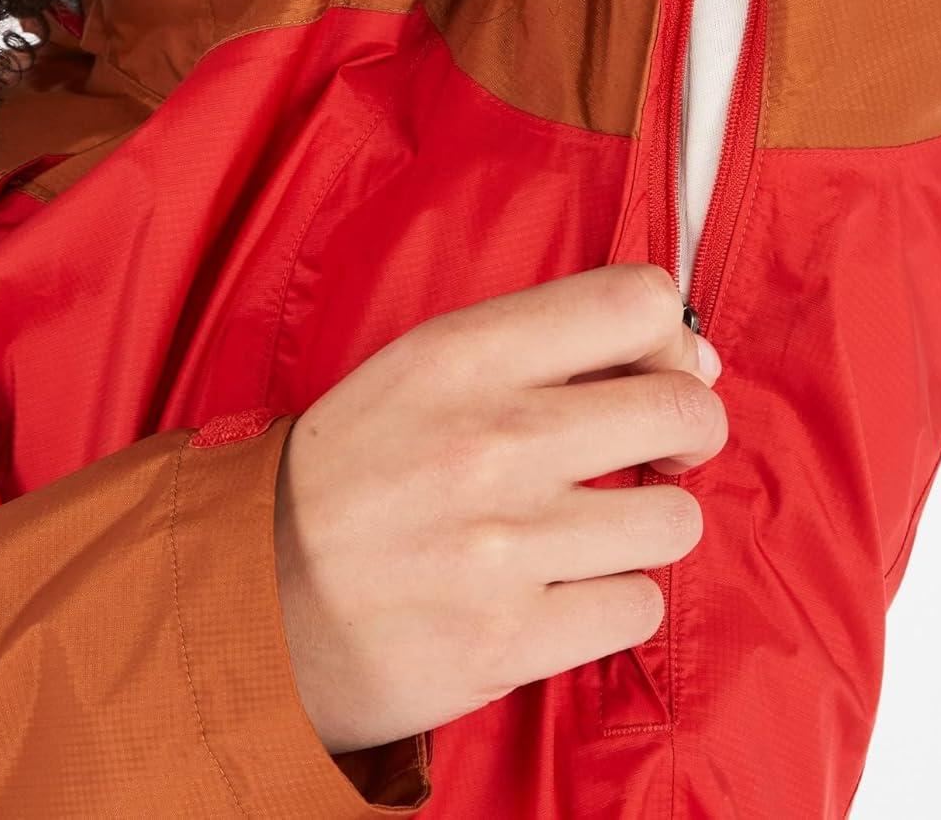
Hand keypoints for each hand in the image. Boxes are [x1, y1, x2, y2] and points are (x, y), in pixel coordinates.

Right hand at [272, 263, 726, 752]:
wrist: (253, 596)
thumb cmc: (350, 474)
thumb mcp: (420, 369)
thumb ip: (538, 346)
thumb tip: (686, 355)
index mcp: (466, 353)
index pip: (638, 300)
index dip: (672, 337)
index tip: (659, 370)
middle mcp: (494, 438)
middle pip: (684, 410)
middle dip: (687, 433)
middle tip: (653, 454)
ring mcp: (505, 543)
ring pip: (676, 519)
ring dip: (646, 526)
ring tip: (591, 529)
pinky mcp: (511, 639)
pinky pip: (639, 606)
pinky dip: (613, 600)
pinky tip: (563, 588)